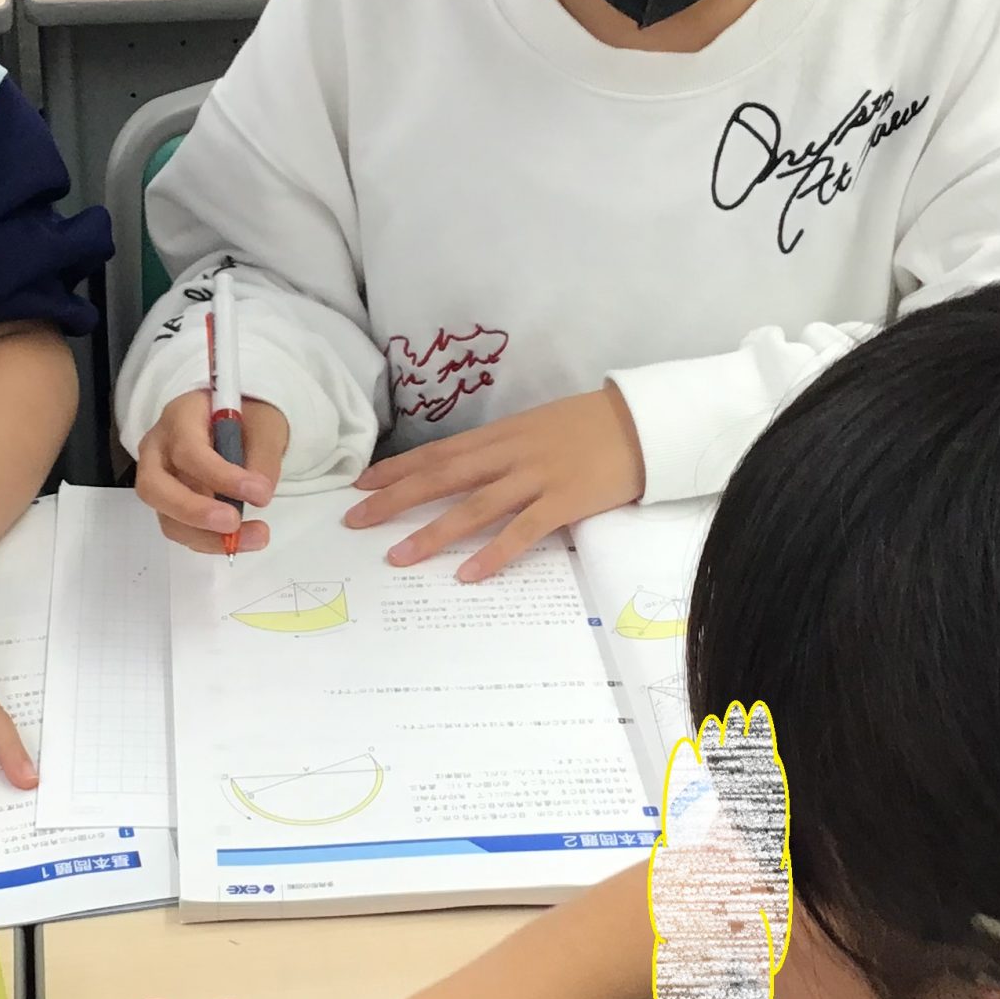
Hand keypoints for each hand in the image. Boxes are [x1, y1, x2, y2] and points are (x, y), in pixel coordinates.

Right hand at [134, 392, 287, 555]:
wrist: (237, 423)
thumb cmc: (247, 417)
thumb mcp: (264, 424)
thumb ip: (263, 457)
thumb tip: (259, 496)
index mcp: (179, 417)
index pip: (188, 450)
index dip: (221, 476)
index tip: (260, 494)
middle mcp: (157, 449)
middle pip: (155, 487)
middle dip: (194, 512)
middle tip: (234, 524)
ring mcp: (159, 480)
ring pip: (166, 517)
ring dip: (208, 537)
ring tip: (255, 537)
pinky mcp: (169, 505)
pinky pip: (181, 529)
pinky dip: (210, 541)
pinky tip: (242, 538)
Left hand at [347, 387, 645, 582]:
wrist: (643, 423)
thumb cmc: (590, 427)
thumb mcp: (536, 428)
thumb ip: (502, 449)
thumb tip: (465, 473)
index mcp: (500, 434)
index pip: (437, 451)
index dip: (396, 469)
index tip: (360, 485)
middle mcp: (510, 453)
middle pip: (442, 476)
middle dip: (395, 498)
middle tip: (356, 520)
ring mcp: (536, 477)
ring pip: (474, 506)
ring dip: (433, 532)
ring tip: (398, 556)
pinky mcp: (564, 501)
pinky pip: (523, 531)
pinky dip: (494, 553)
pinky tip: (468, 575)